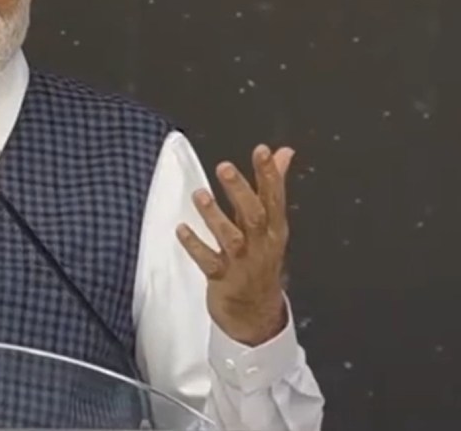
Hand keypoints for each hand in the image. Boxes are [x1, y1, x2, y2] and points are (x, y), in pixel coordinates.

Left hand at [177, 144, 293, 345]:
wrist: (257, 313)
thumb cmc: (261, 260)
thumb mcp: (271, 224)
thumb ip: (273, 185)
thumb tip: (284, 152)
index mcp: (274, 229)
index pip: (275, 197)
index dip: (269, 174)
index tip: (262, 151)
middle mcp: (261, 244)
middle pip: (254, 215)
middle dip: (240, 191)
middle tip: (225, 167)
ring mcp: (242, 263)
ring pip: (231, 237)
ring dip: (215, 216)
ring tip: (200, 195)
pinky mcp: (223, 279)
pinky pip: (208, 261)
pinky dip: (194, 246)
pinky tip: (181, 230)